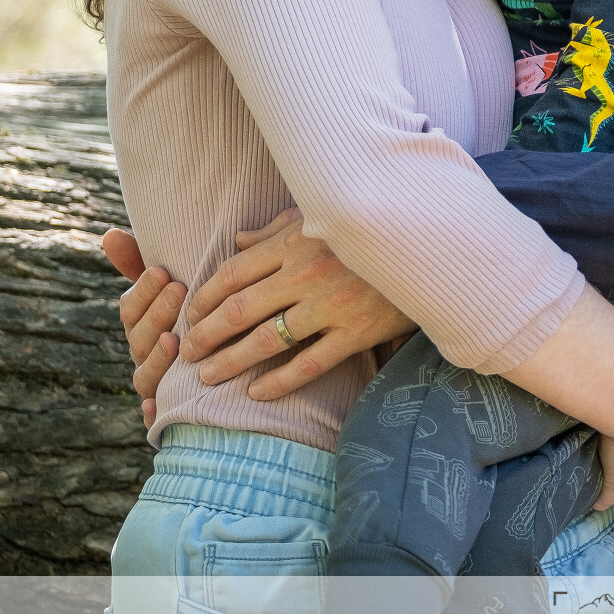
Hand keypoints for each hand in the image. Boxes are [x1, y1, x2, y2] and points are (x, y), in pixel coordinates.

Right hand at [105, 228, 184, 427]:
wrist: (231, 350)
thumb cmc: (198, 308)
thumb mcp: (176, 285)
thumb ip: (144, 262)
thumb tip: (110, 235)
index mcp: (142, 324)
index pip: (130, 309)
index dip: (143, 292)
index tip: (163, 272)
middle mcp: (145, 354)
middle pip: (138, 339)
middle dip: (157, 315)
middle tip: (179, 290)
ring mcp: (156, 383)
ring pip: (145, 375)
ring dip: (156, 358)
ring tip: (174, 339)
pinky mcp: (171, 412)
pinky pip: (157, 418)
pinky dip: (153, 412)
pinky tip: (157, 405)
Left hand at [183, 209, 417, 399]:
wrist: (427, 252)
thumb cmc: (367, 234)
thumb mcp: (319, 219)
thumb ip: (276, 230)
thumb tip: (238, 242)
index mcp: (294, 242)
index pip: (233, 273)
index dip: (203, 298)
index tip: (187, 315)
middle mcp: (306, 273)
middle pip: (239, 309)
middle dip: (205, 334)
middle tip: (186, 351)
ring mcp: (330, 305)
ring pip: (266, 340)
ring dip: (230, 361)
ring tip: (207, 376)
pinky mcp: (356, 333)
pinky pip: (309, 364)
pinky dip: (279, 382)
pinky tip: (256, 393)